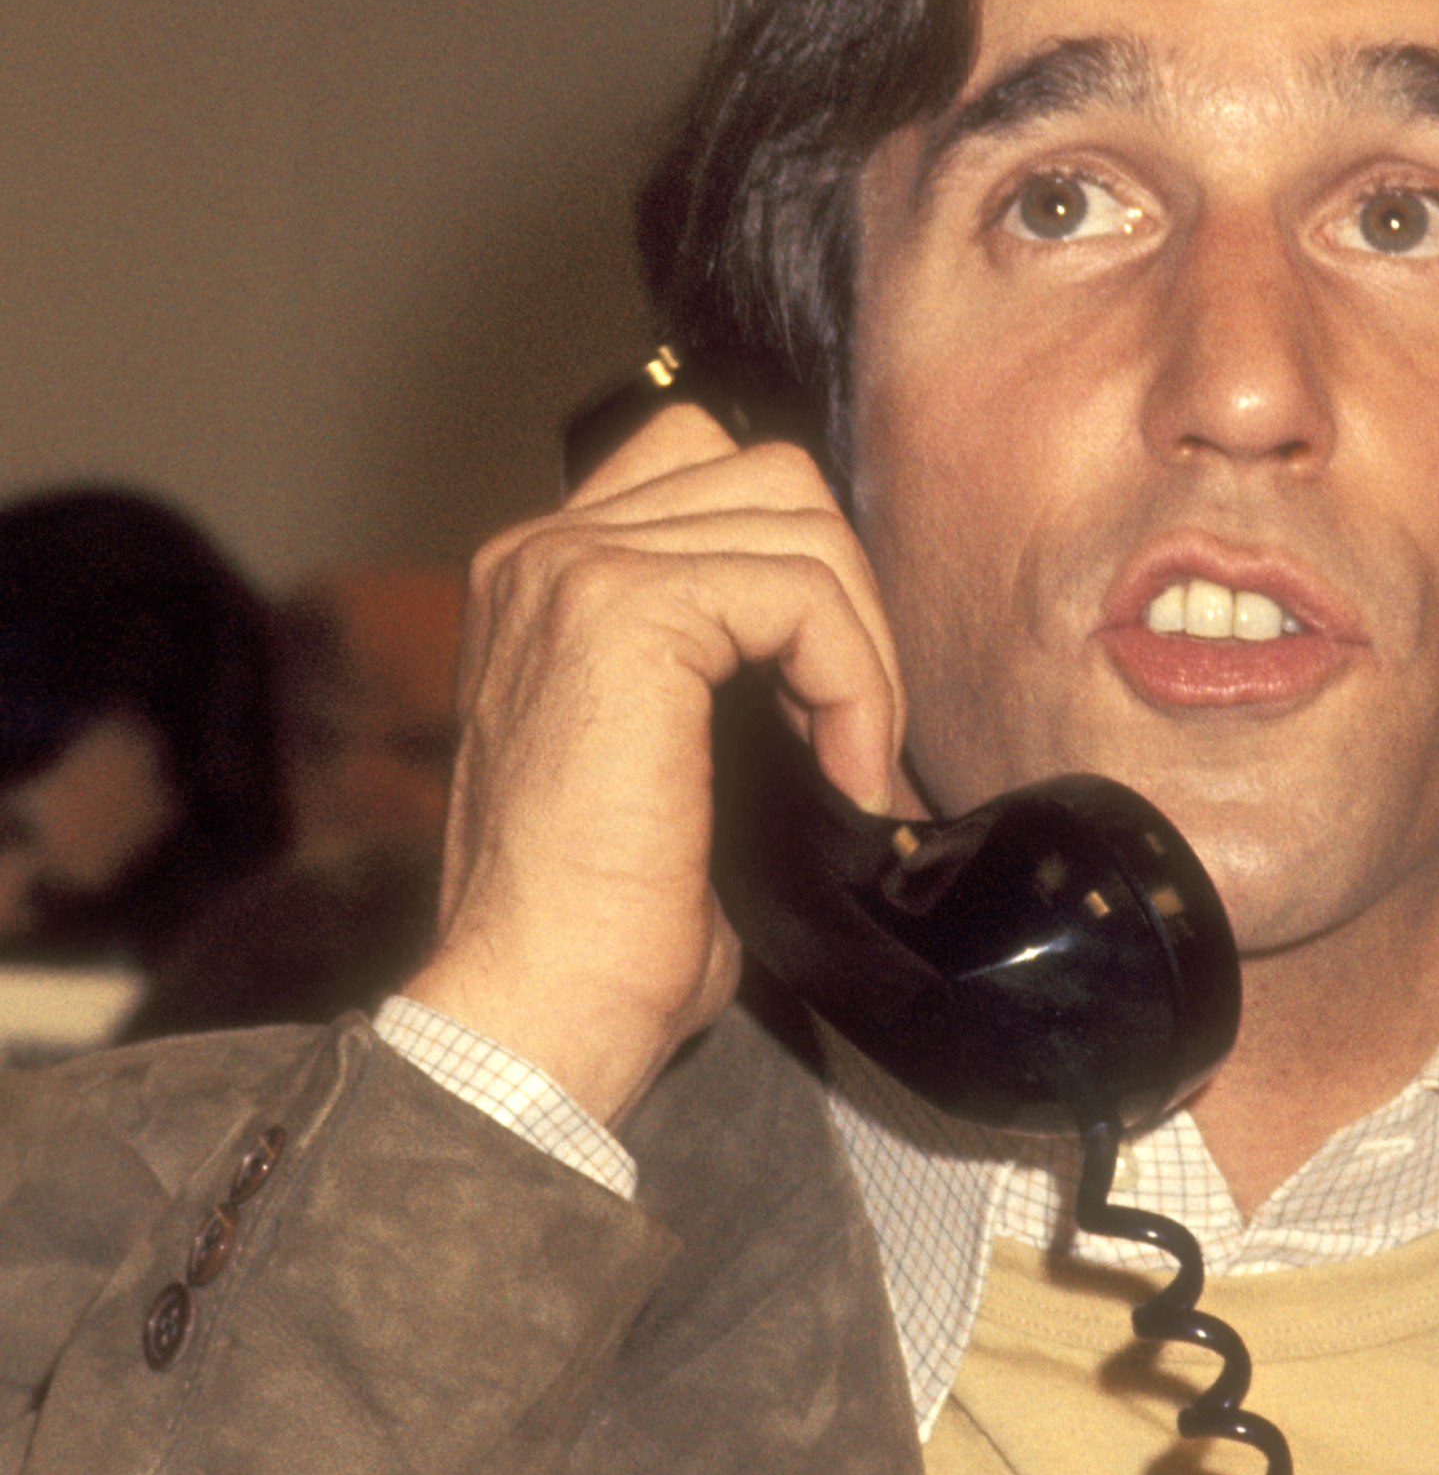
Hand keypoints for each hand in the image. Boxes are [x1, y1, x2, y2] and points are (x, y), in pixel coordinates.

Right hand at [401, 400, 906, 1127]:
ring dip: (861, 652)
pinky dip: (858, 686)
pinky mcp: (629, 615)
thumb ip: (725, 670)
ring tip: (851, 765)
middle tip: (855, 737)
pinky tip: (845, 777)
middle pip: (772, 478)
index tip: (825, 709)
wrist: (539, 1007)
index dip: (805, 575)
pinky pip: (805, 594)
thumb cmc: (604, 925)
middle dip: (847, 603)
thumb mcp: (671, 761)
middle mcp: (543, 553)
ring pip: (801, 527)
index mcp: (545, 579)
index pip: (714, 467)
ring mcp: (576, 572)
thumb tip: (847, 648)